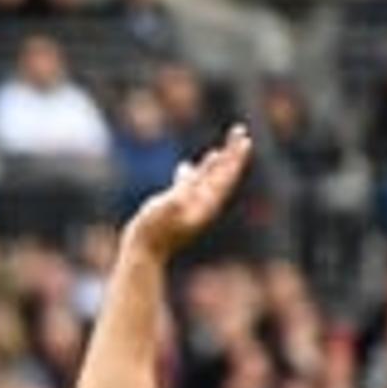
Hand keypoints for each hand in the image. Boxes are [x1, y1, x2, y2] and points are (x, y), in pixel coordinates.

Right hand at [122, 124, 250, 260]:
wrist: (143, 255)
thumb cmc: (153, 232)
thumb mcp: (169, 205)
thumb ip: (185, 186)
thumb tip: (195, 168)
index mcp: (206, 203)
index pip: (226, 174)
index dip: (235, 155)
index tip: (244, 138)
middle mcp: (202, 204)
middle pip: (222, 174)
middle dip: (231, 153)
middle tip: (239, 132)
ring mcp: (189, 208)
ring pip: (206, 181)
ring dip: (214, 164)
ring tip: (219, 150)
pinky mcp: (174, 210)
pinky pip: (186, 188)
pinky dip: (190, 175)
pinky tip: (184, 166)